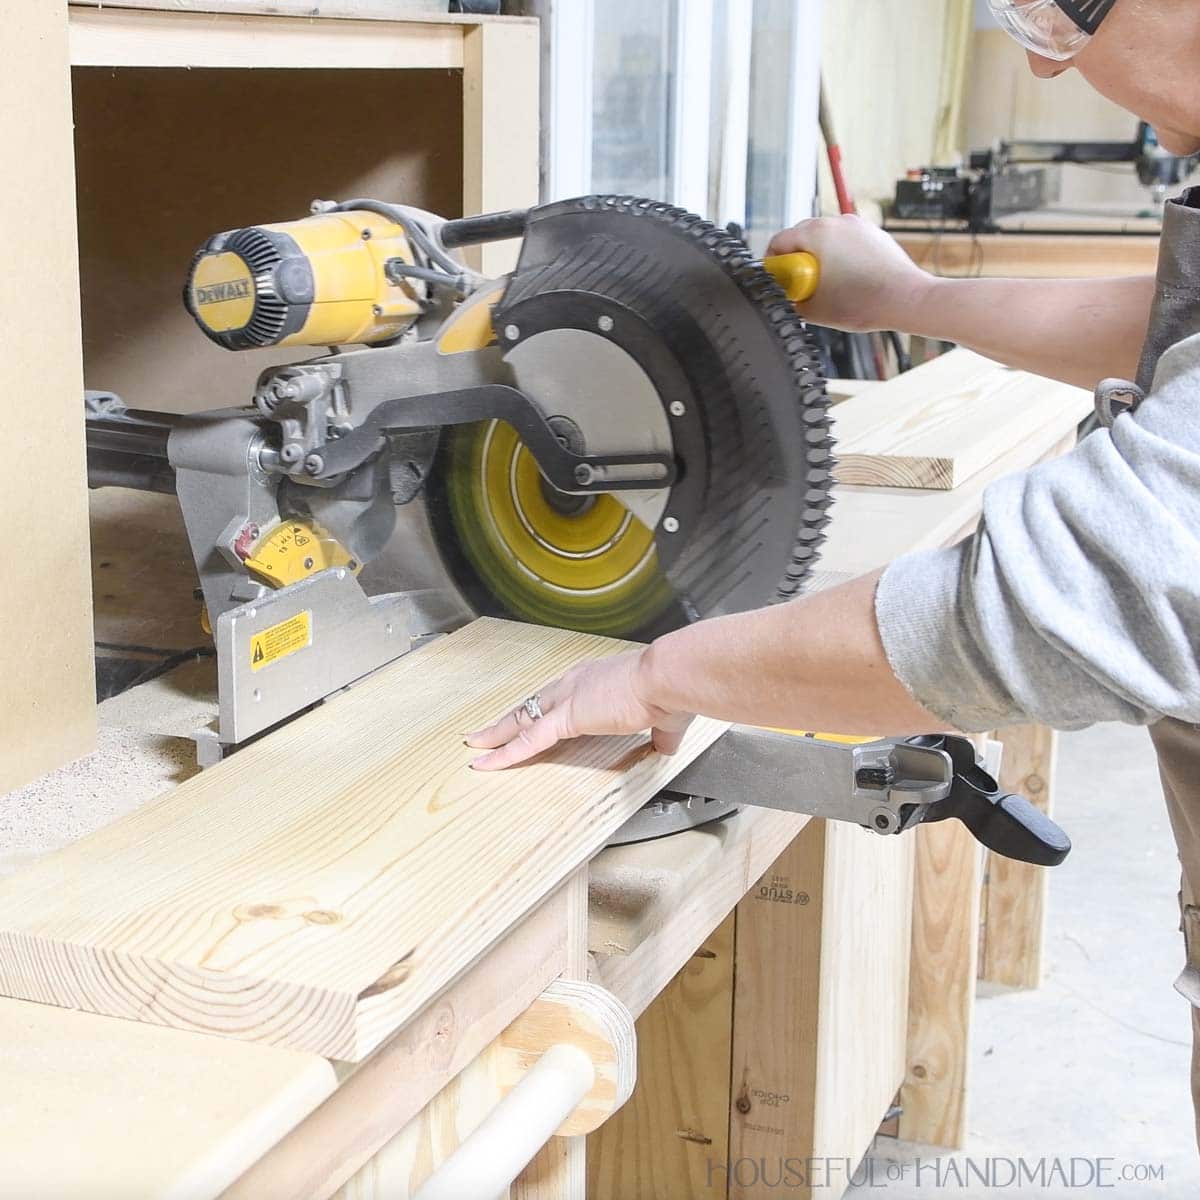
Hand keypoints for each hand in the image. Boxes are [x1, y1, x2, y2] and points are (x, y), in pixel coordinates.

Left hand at [466, 649, 692, 770]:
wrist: (667, 678)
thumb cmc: (669, 691)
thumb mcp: (665, 717)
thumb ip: (662, 734)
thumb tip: (666, 746)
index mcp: (597, 680)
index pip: (559, 696)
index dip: (541, 708)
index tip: (530, 716)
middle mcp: (576, 683)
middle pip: (532, 704)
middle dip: (509, 718)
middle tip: (488, 730)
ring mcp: (568, 699)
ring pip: (522, 719)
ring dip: (498, 733)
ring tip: (477, 745)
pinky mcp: (566, 718)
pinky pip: (528, 739)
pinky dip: (505, 752)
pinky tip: (487, 761)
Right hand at [767, 214, 934, 332]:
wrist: (906, 300)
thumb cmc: (866, 302)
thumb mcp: (813, 309)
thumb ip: (790, 300)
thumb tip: (784, 297)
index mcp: (817, 233)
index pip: (778, 241)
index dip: (773, 264)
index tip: (778, 280)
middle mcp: (837, 222)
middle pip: (801, 236)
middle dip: (797, 261)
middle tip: (801, 286)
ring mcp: (857, 225)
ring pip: (824, 238)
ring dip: (819, 258)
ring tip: (827, 285)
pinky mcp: (873, 234)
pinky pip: (846, 242)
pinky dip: (840, 257)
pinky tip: (847, 280)